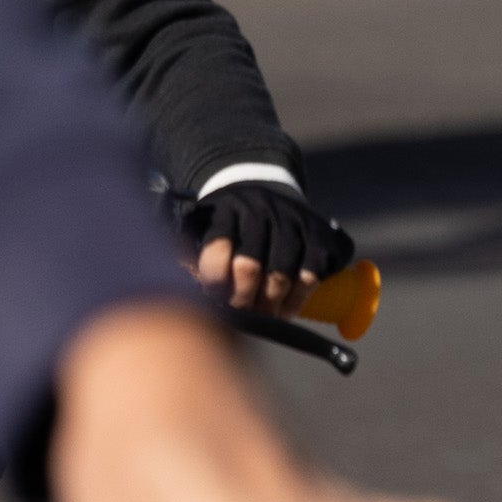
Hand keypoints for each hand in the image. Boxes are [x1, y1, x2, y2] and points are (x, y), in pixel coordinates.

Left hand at [185, 180, 355, 318]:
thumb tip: (179, 293)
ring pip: (282, 275)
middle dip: (241, 300)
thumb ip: (184, 254)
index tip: (211, 299)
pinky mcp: (322, 232)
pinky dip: (298, 298)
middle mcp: (262, 210)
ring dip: (270, 305)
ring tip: (262, 317)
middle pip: (249, 267)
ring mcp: (295, 219)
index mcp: (227, 209)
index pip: (217, 249)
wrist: (266, 184)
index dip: (213, 283)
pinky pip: (311, 275)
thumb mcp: (200, 224)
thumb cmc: (228, 220)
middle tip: (240, 313)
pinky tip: (286, 308)